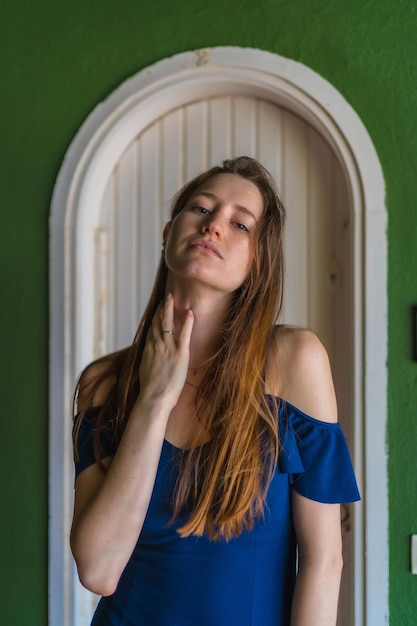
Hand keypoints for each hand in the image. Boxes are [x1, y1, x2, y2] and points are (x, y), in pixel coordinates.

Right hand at [138, 293, 193, 407]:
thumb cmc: (150, 391)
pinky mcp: (180, 353)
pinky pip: (184, 333)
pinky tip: (190, 312)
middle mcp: (155, 345)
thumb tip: (149, 361)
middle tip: (166, 298)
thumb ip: (148, 362)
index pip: (151, 329)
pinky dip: (187, 322)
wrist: (154, 398)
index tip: (158, 310)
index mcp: (147, 350)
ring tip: (172, 298)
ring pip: (167, 323)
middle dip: (161, 309)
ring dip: (169, 309)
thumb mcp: (145, 372)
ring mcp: (167, 348)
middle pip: (158, 322)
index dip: (155, 318)